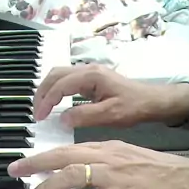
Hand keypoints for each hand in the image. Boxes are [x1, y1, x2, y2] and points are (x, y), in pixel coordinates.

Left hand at [8, 139, 188, 188]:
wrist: (188, 184)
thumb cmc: (162, 174)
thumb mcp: (130, 159)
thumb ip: (107, 163)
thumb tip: (85, 173)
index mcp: (109, 148)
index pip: (69, 148)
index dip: (45, 155)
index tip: (27, 161)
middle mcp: (107, 157)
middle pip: (63, 155)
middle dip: (36, 163)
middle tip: (16, 171)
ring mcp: (114, 176)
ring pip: (71, 175)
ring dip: (48, 186)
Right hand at [35, 64, 165, 127]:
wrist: (153, 100)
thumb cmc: (134, 107)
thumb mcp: (110, 115)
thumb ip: (84, 116)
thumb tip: (61, 119)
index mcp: (91, 76)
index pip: (60, 85)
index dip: (46, 101)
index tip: (39, 118)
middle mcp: (88, 69)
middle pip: (55, 74)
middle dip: (42, 92)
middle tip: (36, 112)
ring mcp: (89, 71)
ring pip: (59, 74)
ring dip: (47, 89)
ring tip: (41, 108)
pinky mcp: (91, 78)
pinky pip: (67, 79)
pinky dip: (56, 89)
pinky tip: (54, 103)